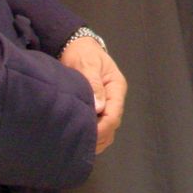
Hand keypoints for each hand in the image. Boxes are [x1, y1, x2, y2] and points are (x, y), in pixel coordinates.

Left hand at [59, 37, 126, 154]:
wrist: (76, 47)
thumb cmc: (83, 54)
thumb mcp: (88, 64)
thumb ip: (93, 84)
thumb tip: (98, 108)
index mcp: (116, 88)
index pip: (114, 114)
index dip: (102, 128)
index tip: (86, 136)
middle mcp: (114, 99)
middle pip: (112, 125)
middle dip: (99, 136)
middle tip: (80, 145)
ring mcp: (107, 104)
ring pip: (108, 129)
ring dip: (97, 139)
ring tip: (80, 146)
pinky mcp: (98, 108)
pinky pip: (100, 126)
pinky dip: (93, 136)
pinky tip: (81, 139)